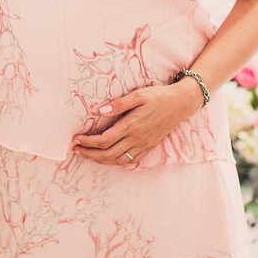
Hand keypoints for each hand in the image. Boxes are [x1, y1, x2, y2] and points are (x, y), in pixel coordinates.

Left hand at [72, 81, 201, 166]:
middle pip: (108, 154)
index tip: (76, 140)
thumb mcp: (138, 95)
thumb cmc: (158, 96)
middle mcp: (137, 139)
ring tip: (88, 156)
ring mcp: (144, 145)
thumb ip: (118, 104)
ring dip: (101, 160)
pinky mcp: (149, 147)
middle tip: (76, 150)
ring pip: (118, 160)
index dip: (88, 142)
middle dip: (89, 154)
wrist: (181, 104)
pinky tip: (109, 158)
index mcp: (131, 126)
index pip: (104, 140)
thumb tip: (100, 111)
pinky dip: (116, 162)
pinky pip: (130, 160)